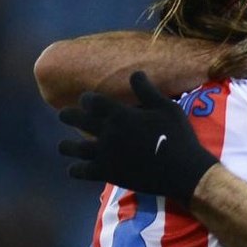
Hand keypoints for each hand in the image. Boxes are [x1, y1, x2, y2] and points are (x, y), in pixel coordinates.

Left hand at [58, 71, 218, 204]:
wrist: (183, 171)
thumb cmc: (178, 136)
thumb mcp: (167, 108)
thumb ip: (147, 91)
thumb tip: (135, 72)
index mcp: (121, 115)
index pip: (93, 102)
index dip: (87, 99)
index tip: (85, 99)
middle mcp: (108, 133)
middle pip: (77, 120)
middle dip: (68, 115)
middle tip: (63, 114)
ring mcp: (105, 154)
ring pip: (74, 148)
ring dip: (66, 145)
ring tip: (64, 145)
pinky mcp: (107, 173)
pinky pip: (81, 171)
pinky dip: (75, 169)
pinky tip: (74, 168)